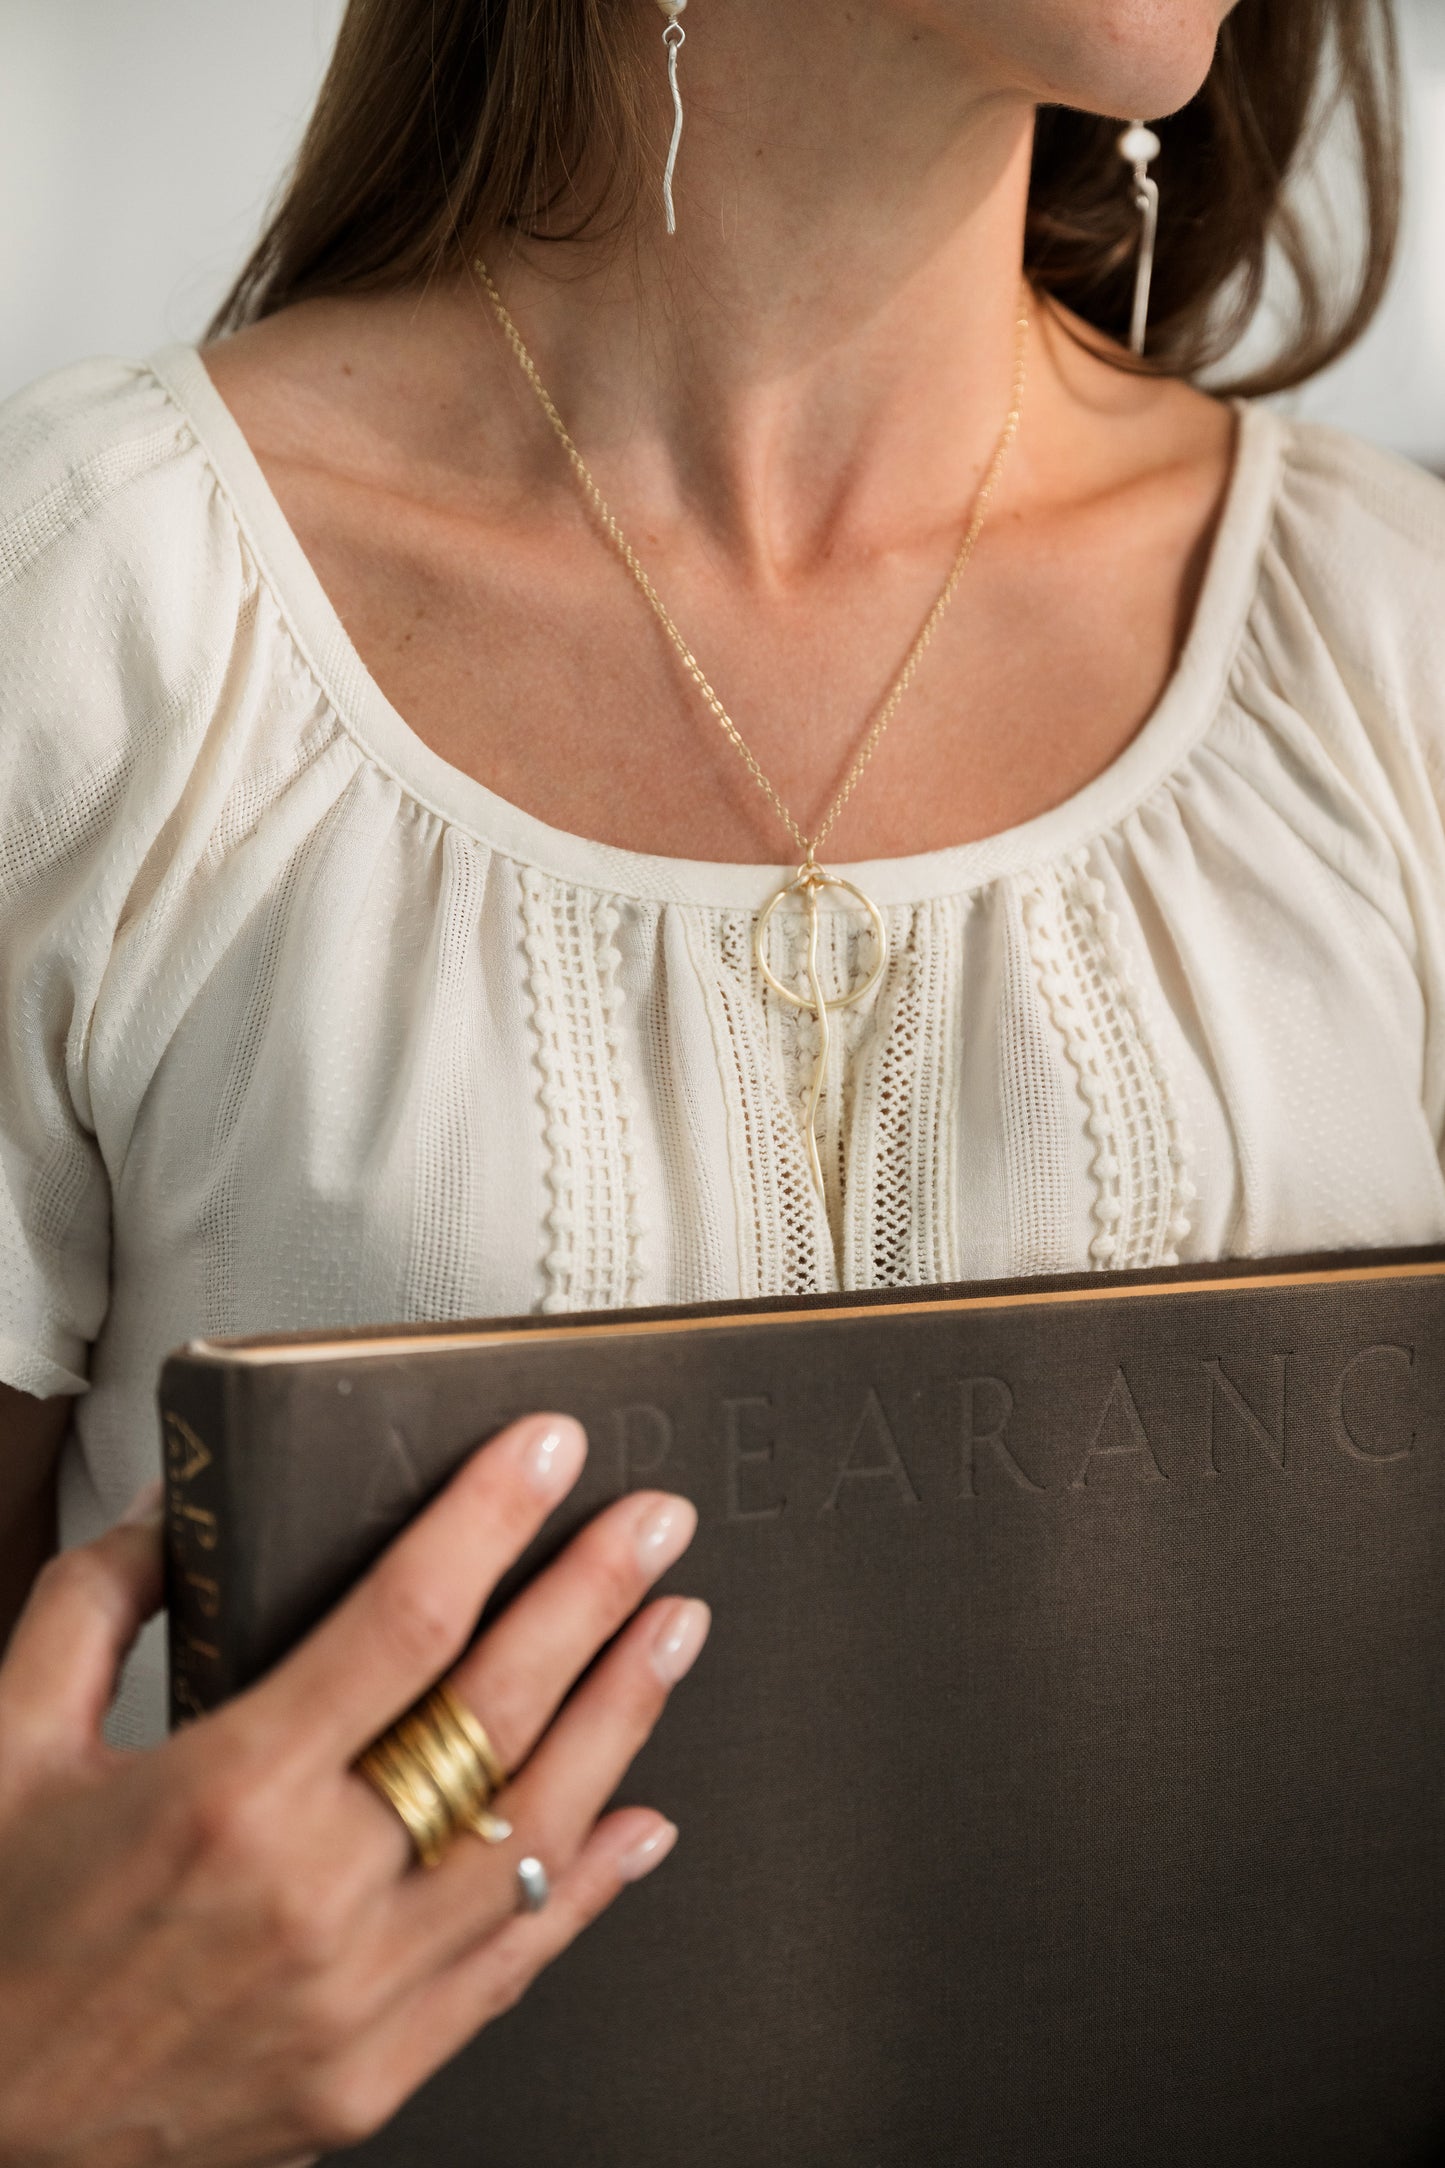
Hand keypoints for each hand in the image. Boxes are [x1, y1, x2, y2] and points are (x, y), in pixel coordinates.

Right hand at [0, 1413, 706, 2166]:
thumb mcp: (4, 1743)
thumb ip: (93, 1604)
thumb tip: (166, 1511)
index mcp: (222, 1795)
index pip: (404, 1622)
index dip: (491, 1522)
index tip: (547, 1455)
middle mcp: (308, 1897)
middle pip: (497, 1712)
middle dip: (593, 1596)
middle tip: (654, 1524)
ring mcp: (355, 1998)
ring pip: (533, 1832)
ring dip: (622, 1717)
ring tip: (672, 1631)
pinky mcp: (372, 2074)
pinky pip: (513, 1967)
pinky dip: (591, 1884)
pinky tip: (644, 1815)